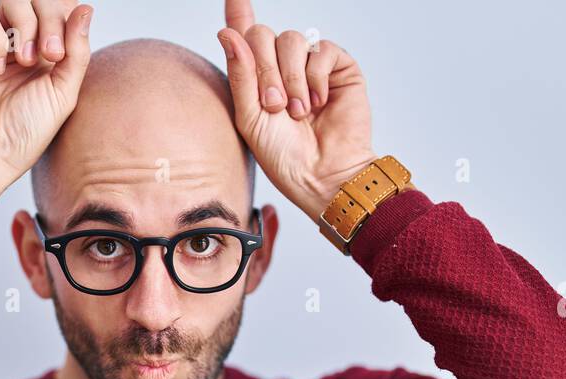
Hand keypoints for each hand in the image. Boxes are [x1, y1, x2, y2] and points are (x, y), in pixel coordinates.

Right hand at [0, 1, 94, 216]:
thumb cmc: (23, 134)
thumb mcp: (63, 93)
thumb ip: (77, 50)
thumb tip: (85, 9)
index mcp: (47, 55)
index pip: (61, 11)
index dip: (66, 15)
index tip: (65, 48)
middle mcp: (21, 45)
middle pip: (40, 1)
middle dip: (51, 21)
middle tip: (51, 55)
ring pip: (13, 1)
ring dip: (27, 26)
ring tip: (26, 62)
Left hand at [216, 0, 377, 222]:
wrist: (322, 175)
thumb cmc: (284, 156)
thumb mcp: (249, 118)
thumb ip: (240, 74)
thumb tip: (228, 32)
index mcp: (256, 79)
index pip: (244, 37)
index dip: (239, 14)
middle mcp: (281, 67)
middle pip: (263, 35)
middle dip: (265, 71)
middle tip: (274, 106)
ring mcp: (310, 66)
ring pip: (291, 40)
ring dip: (291, 78)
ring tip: (297, 111)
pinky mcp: (338, 68)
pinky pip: (321, 49)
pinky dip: (315, 77)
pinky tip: (318, 103)